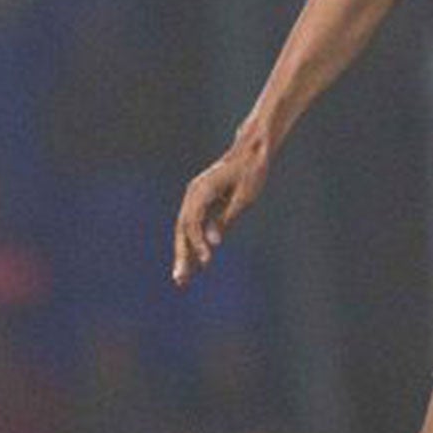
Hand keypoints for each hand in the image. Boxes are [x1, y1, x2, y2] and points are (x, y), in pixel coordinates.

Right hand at [172, 137, 269, 286]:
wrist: (251, 152)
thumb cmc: (251, 173)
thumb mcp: (244, 198)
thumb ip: (226, 220)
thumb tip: (213, 243)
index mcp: (202, 190)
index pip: (192, 222)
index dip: (198, 243)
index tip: (206, 261)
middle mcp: (193, 193)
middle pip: (182, 228)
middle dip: (182, 255)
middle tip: (181, 280)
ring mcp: (194, 198)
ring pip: (184, 230)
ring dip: (184, 254)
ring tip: (182, 280)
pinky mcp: (200, 203)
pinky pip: (193, 227)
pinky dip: (193, 244)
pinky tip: (195, 264)